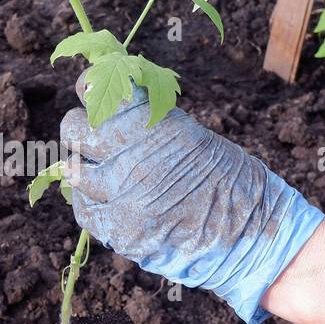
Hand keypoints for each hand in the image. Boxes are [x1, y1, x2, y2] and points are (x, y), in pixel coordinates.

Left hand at [61, 81, 323, 323]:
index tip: (89, 89)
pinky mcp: (119, 231)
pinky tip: (107, 200)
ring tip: (104, 172)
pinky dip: (90, 203)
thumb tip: (108, 100)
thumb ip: (148, 123)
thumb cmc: (226, 180)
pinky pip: (85, 210)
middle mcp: (133, 156)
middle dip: (81, 131)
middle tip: (92, 137)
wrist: (250, 234)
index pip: (100, 94)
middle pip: (76, 131)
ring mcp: (123, 196)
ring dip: (83, 169)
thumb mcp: (190, 136)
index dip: (90, 89)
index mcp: (155, 124)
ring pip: (74, 172)